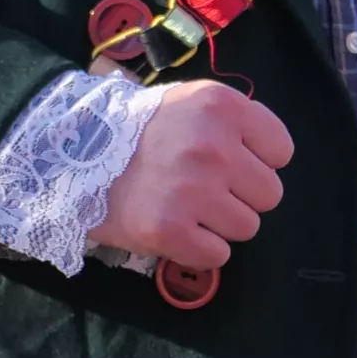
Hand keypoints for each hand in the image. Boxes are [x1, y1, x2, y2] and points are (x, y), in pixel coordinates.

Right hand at [87, 78, 293, 272]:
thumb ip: (234, 121)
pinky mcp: (170, 230)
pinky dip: (200, 250)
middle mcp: (213, 146)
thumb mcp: (189, 102)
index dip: (259, 161)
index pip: (281, 151)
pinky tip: (176, 229)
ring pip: (248, 227)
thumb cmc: (142, 131)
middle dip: (242, 195)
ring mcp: (192, 190)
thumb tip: (271, 156)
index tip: (231, 160)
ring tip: (187, 206)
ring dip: (221, 224)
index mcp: (221, 106)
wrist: (75, 157)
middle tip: (205, 188)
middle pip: (270, 194)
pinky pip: (218, 255)